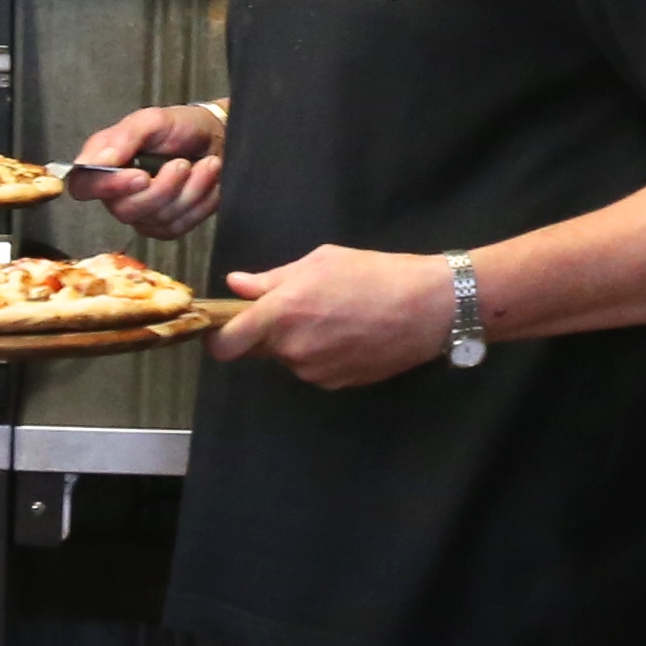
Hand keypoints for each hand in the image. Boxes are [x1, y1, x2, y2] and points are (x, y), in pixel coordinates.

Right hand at [68, 102, 224, 237]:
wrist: (216, 138)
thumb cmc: (181, 127)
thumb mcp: (152, 120)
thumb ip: (122, 138)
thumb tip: (94, 161)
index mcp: (105, 163)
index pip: (83, 186)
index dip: (107, 187)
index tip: (139, 176)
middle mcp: (118, 192)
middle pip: (125, 210)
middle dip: (163, 187)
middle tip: (182, 163)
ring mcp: (142, 213)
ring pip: (158, 218)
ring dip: (189, 190)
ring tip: (204, 165)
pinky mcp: (166, 226)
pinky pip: (179, 225)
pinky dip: (200, 201)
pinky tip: (205, 181)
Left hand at [215, 244, 450, 389]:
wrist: (428, 308)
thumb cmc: (374, 274)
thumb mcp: (320, 262)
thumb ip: (272, 278)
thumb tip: (237, 284)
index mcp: (281, 314)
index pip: (225, 345)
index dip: (218, 337)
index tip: (225, 324)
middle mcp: (292, 350)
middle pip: (256, 350)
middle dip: (264, 332)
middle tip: (294, 307)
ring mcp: (315, 372)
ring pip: (288, 358)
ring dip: (297, 342)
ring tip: (333, 315)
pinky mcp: (337, 384)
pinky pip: (314, 368)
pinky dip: (321, 353)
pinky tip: (348, 333)